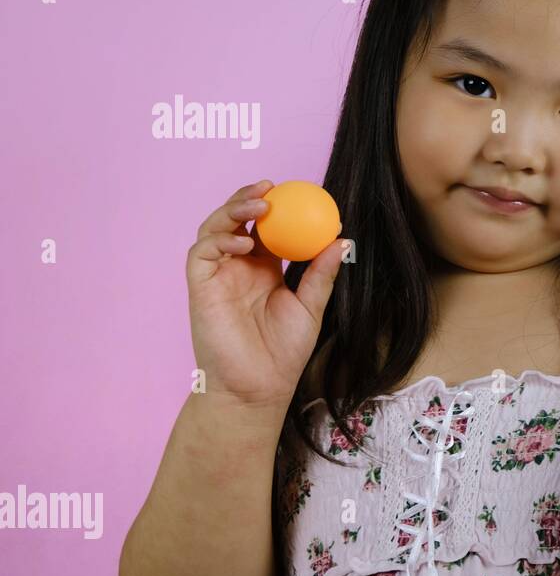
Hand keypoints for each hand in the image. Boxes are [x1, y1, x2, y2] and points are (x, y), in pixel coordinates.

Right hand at [186, 179, 348, 408]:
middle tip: (271, 187)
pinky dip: (220, 238)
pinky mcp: (200, 286)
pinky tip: (244, 241)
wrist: (258, 388)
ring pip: (215, 228)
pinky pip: (202, 252)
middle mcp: (238, 267)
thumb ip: (321, 273)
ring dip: (234, 210)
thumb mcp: (311, 307)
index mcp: (264, 270)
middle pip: (237, 220)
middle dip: (249, 198)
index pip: (266, 229)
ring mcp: (217, 275)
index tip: (299, 193)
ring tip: (259, 205)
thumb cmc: (283, 353)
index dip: (277, 208)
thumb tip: (342, 239)